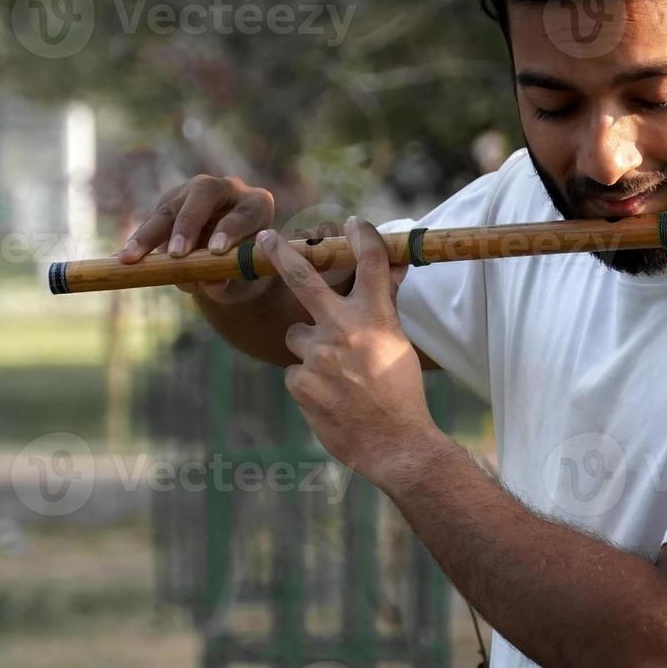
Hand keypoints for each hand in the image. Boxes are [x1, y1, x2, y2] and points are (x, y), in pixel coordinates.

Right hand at [116, 173, 275, 303]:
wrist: (228, 262)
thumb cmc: (241, 269)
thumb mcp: (240, 278)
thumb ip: (229, 279)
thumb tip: (208, 282)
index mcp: (256, 204)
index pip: (244, 213)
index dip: (231, 230)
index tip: (217, 252)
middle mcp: (225, 189)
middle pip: (204, 193)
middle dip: (188, 223)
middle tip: (177, 253)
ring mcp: (194, 192)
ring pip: (170, 207)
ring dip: (149, 234)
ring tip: (130, 258)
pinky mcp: (170, 202)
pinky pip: (152, 220)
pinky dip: (139, 241)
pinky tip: (121, 259)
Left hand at [259, 216, 436, 488]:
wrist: (394, 444)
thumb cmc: (401, 393)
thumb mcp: (399, 344)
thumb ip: (384, 309)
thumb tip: (391, 276)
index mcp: (376, 317)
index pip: (370, 263)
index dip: (361, 236)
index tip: (352, 223)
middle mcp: (345, 329)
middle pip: (304, 279)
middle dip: (281, 253)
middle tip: (265, 237)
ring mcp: (319, 355)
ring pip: (297, 334)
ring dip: (309, 347)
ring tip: (336, 374)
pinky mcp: (300, 381)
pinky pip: (296, 370)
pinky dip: (309, 381)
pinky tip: (330, 397)